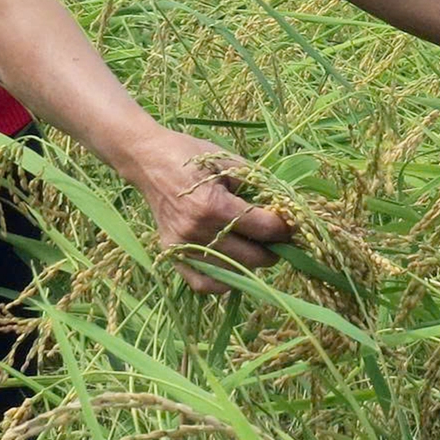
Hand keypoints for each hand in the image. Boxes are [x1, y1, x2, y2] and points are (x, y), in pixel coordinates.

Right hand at [119, 128, 294, 293]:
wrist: (148, 160)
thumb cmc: (191, 156)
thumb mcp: (229, 161)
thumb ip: (259, 186)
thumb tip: (286, 209)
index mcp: (212, 206)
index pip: (263, 229)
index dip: (284, 228)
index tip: (291, 224)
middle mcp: (196, 232)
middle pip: (252, 257)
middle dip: (273, 248)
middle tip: (277, 238)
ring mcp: (182, 247)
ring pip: (233, 272)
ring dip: (251, 263)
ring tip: (255, 245)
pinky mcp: (172, 254)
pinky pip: (204, 283)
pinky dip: (224, 280)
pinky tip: (233, 263)